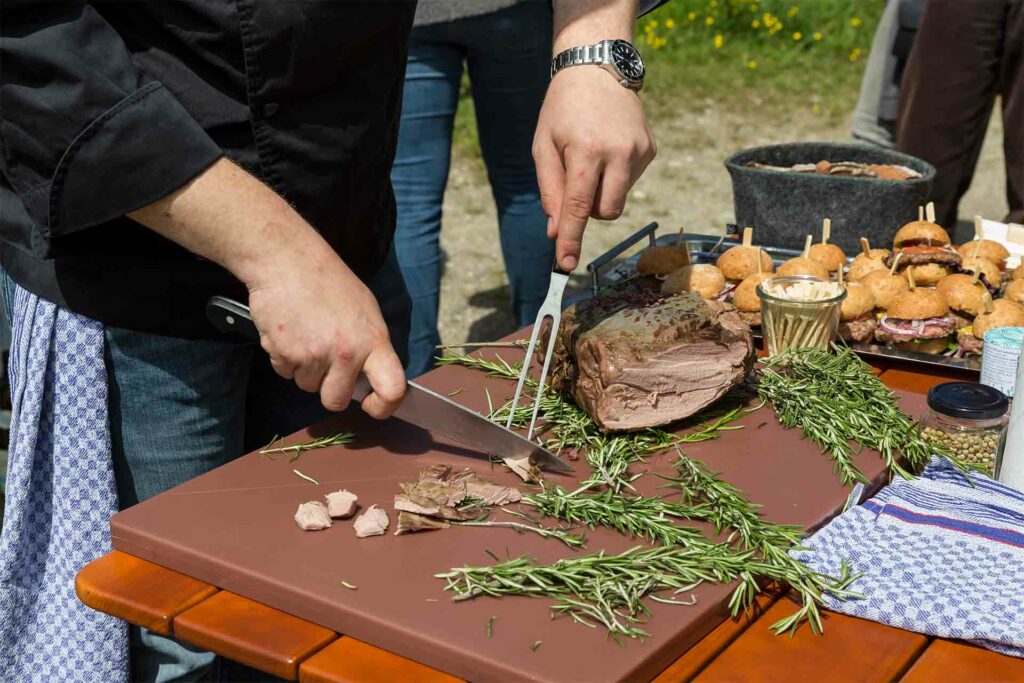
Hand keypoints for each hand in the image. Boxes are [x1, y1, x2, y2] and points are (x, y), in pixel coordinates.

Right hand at [246, 239, 406, 418]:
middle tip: (326, 365)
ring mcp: (313, 355)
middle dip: (330, 390)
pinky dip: (284, 358)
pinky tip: (289, 330)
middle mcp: (346, 352)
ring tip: (306, 333)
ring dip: (305, 369)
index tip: (373, 406)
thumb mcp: (365, 309)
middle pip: (337, 400)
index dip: (383, 407)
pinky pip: (284, 372)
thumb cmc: (328, 281)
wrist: (287, 260)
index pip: (392, 388)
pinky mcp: (284, 353)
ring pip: (307, 386)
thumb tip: (370, 379)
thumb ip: (370, 346)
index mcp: (374, 340)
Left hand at [533, 66, 655, 270]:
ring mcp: (639, 151)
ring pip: (619, 200)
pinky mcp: (650, 150)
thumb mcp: (544, 146)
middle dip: (588, 211)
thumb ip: (549, 191)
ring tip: (591, 158)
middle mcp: (618, 153)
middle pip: (605, 212)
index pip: (577, 207)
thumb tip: (556, 231)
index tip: (566, 265)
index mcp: (586, 151)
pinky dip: (615, 176)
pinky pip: (629, 182)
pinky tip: (608, 149)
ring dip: (601, 192)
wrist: (597, 68)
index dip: (571, 239)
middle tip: (576, 182)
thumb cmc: (562, 110)